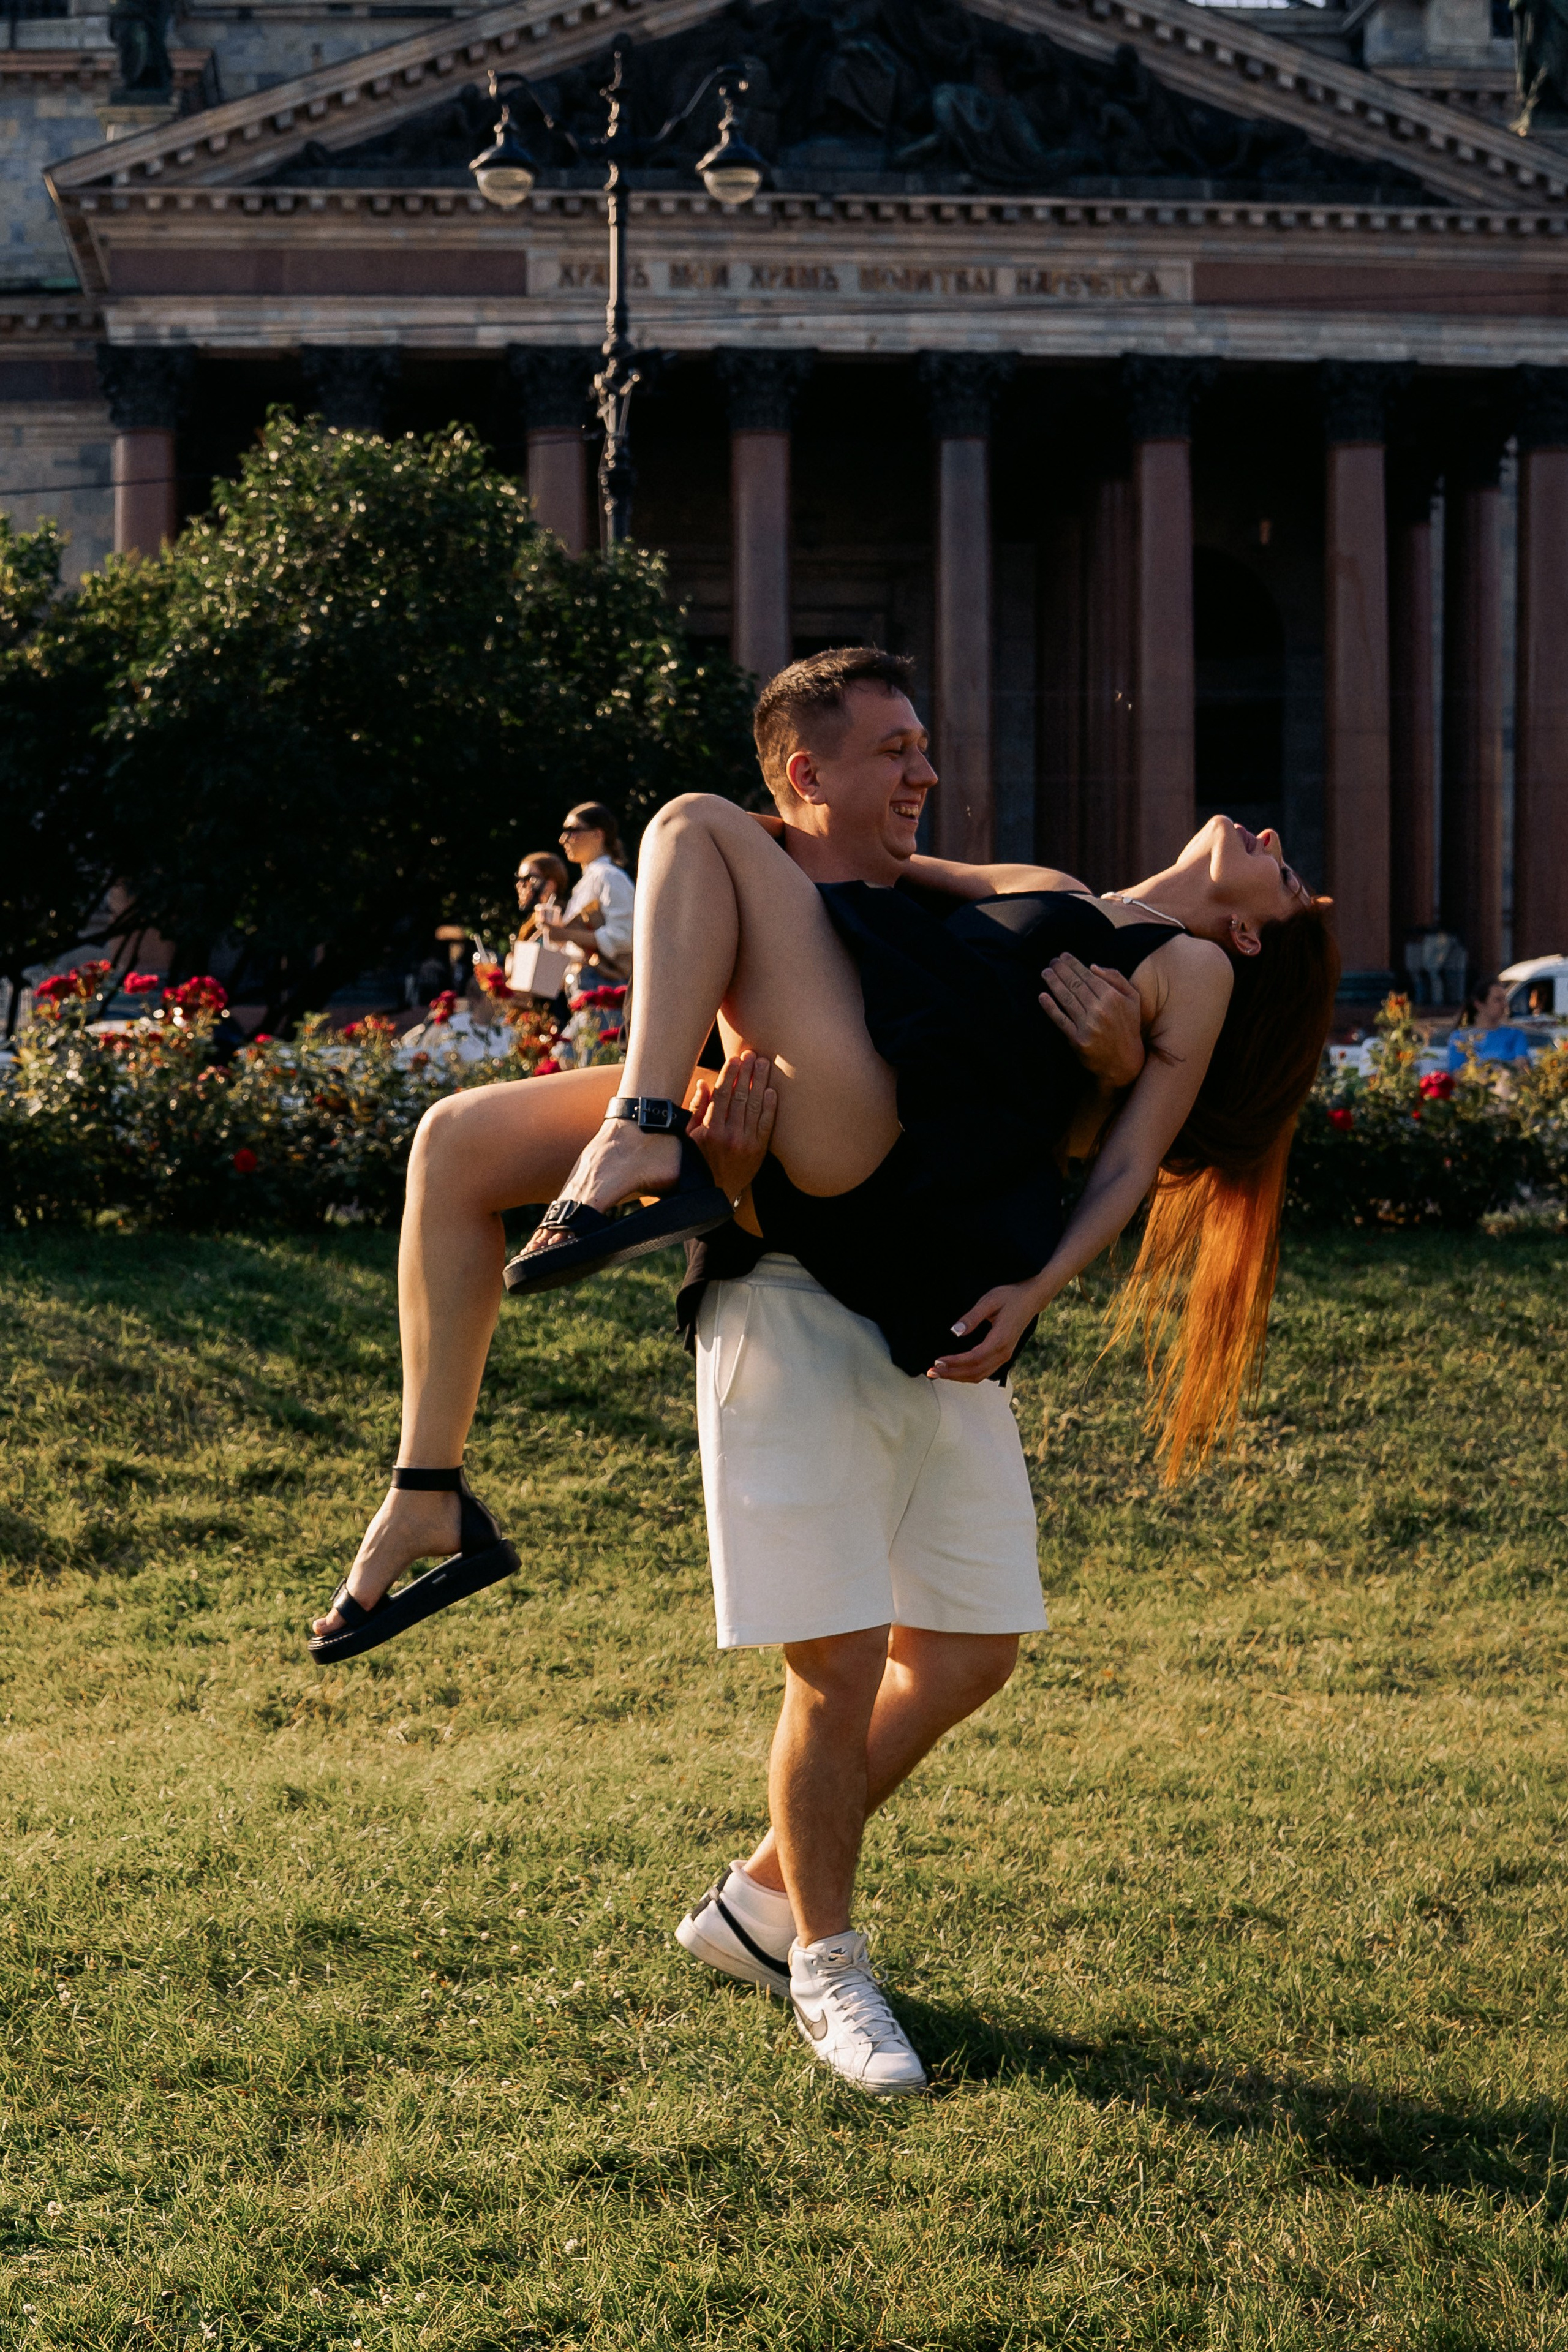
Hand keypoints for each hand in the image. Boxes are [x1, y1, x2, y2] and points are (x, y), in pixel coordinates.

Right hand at [686, 1051, 777, 1205]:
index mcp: (709, 1130)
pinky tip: (771, 1090)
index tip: (735, 1059)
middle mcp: (729, 1136)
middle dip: (747, 1073)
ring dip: (760, 1083)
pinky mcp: (759, 1150)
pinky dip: (770, 1106)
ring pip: (755, 1106)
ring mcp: (746, 1143)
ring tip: (764, 1064)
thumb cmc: (698, 1160)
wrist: (715, 1192)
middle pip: (741, 1097)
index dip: (729, 1075)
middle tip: (753, 1055)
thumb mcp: (689, 1136)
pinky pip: (767, 1124)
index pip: (722, 1095)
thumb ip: (697, 1109)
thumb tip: (704, 1083)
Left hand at [928, 1280, 1041, 1382]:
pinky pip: (984, 1372)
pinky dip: (967, 1374)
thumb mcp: (989, 1301)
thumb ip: (971, 1317)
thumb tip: (955, 1331)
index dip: (954, 1363)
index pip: (974, 1358)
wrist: (1030, 1299)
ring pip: (979, 1375)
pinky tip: (955, 1371)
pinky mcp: (1003, 1355)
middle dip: (951, 1374)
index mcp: (1000, 1340)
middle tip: (931, 1372)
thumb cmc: (1009, 1297)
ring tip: (939, 1374)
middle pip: (975, 1372)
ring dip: (958, 1377)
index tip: (938, 1361)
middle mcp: (1004, 1353)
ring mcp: (1005, 1356)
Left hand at [1040, 954, 1144, 1089]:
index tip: (1063, 956)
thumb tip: (1093, 966)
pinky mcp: (1078, 1041)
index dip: (1074, 964)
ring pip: (1066, 999)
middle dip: (1061, 970)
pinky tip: (1042, 997)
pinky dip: (1050, 1008)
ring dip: (1053, 983)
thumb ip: (1116, 979)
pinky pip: (1061, 1020)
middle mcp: (1101, 1010)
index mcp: (1114, 998)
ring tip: (1045, 973)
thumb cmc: (1128, 1027)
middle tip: (1052, 962)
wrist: (1125, 1062)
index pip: (1088, 976)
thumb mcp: (1132, 1000)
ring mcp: (1088, 1026)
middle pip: (1075, 985)